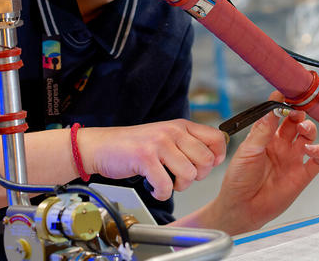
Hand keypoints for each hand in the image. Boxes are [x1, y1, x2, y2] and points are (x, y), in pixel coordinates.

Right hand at [78, 119, 226, 200]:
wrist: (102, 147)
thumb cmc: (134, 145)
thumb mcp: (166, 136)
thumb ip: (188, 143)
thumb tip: (215, 157)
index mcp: (181, 125)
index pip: (217, 138)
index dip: (216, 157)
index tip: (205, 167)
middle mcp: (173, 131)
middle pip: (206, 161)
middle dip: (196, 177)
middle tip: (180, 177)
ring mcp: (159, 143)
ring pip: (189, 175)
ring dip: (178, 187)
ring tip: (166, 182)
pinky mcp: (146, 158)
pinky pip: (167, 186)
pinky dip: (161, 193)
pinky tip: (154, 188)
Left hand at [212, 92, 318, 233]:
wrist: (241, 207)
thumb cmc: (238, 179)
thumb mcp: (248, 150)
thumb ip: (262, 130)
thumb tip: (272, 109)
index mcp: (265, 136)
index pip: (277, 114)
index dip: (282, 104)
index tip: (285, 94)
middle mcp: (281, 145)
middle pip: (296, 122)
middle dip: (298, 113)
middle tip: (297, 111)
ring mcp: (292, 159)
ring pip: (309, 136)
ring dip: (309, 128)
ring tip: (303, 129)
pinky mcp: (302, 175)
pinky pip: (318, 160)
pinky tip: (310, 149)